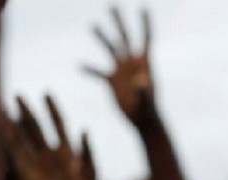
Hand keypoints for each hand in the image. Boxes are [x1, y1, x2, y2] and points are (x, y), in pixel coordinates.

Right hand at [7, 96, 95, 179]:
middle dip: (27, 112)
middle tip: (17, 95)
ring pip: (22, 141)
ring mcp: (37, 166)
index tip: (46, 94)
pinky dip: (8, 147)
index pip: (59, 125)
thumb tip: (84, 130)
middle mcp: (49, 156)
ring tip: (1, 110)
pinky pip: (16, 159)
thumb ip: (87, 152)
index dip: (52, 110)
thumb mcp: (90, 174)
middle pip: (36, 129)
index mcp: (67, 152)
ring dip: (12, 126)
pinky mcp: (27, 179)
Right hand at [83, 7, 155, 126]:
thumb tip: (140, 81)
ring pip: (110, 49)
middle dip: (119, 21)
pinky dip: (90, 69)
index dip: (145, 23)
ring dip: (102, 38)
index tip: (143, 7)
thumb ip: (144, 90)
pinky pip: (99, 73)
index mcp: (143, 63)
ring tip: (93, 25)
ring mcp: (121, 71)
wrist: (142, 120)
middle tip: (112, 5)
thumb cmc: (148, 110)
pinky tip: (80, 65)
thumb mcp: (146, 100)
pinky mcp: (112, 82)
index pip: (145, 38)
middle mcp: (131, 63)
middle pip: (124, 37)